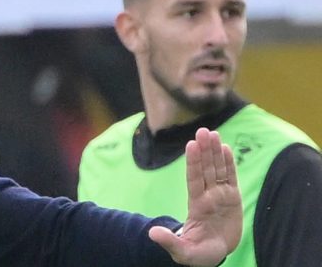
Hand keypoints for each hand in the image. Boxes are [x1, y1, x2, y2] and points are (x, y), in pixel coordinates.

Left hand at [148, 128, 241, 265]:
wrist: (213, 254)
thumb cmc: (197, 254)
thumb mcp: (182, 251)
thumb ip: (169, 241)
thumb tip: (151, 233)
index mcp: (196, 205)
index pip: (194, 179)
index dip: (193, 163)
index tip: (191, 145)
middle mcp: (207, 196)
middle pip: (206, 170)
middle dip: (205, 151)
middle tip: (203, 130)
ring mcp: (220, 196)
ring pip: (218, 170)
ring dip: (215, 152)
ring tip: (213, 133)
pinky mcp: (233, 199)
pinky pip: (231, 178)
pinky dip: (229, 164)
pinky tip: (226, 148)